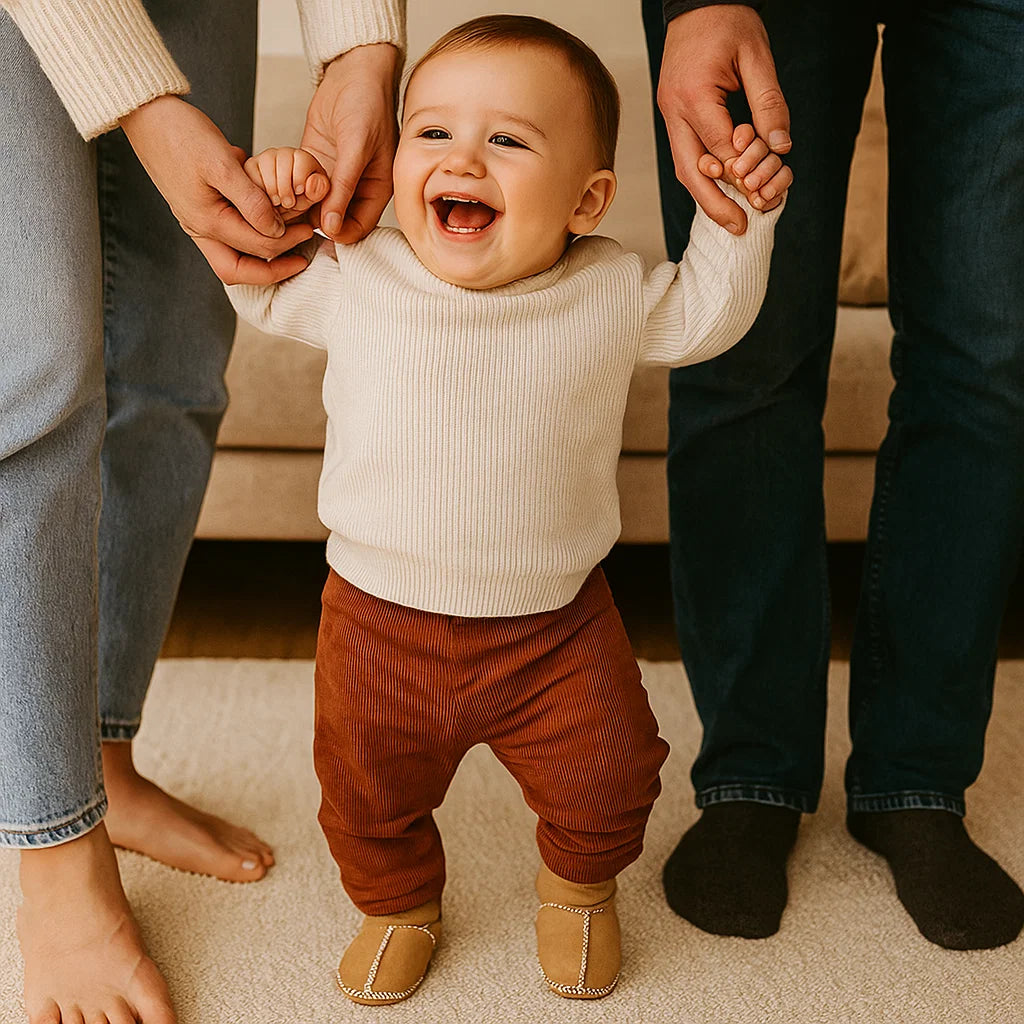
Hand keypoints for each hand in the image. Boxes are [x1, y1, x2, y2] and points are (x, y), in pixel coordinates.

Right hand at [120, 95, 313, 283]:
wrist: (148, 114)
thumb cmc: (182, 133)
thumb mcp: (223, 164)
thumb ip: (251, 200)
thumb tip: (276, 230)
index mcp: (205, 222)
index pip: (256, 247)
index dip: (287, 243)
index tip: (309, 229)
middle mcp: (200, 229)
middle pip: (239, 271)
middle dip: (274, 268)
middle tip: (304, 253)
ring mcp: (198, 222)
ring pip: (234, 257)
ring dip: (263, 256)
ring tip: (292, 243)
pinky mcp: (200, 211)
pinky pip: (230, 237)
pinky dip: (252, 237)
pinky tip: (272, 225)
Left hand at [300, 42, 400, 243]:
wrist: (354, 71)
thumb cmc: (367, 104)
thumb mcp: (356, 148)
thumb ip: (344, 189)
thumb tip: (332, 227)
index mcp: (377, 190)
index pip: (359, 227)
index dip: (340, 233)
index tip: (319, 230)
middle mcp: (357, 188)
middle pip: (335, 220)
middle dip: (316, 220)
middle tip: (297, 214)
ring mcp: (336, 177)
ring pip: (316, 204)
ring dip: (301, 205)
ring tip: (287, 198)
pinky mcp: (317, 164)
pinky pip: (302, 184)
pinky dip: (292, 186)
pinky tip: (282, 183)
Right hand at [657, 6, 789, 233]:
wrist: (697, 2)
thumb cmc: (729, 23)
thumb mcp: (758, 56)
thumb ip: (769, 102)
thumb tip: (780, 146)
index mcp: (694, 95)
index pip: (721, 147)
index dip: (744, 172)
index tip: (764, 192)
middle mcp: (675, 110)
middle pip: (691, 170)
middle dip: (715, 203)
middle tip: (739, 227)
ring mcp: (669, 114)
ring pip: (684, 168)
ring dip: (705, 197)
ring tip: (729, 219)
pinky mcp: (672, 115)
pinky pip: (685, 155)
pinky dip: (701, 177)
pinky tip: (719, 193)